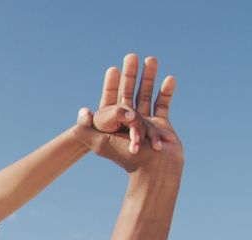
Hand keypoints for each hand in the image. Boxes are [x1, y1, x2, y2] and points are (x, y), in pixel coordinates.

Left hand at [73, 54, 183, 172]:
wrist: (154, 170)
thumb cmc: (128, 159)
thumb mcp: (101, 144)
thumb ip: (87, 128)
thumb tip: (82, 110)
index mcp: (113, 127)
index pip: (111, 101)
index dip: (110, 85)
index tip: (112, 68)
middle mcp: (128, 124)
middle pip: (129, 94)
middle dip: (130, 75)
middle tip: (131, 56)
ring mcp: (146, 123)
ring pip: (147, 95)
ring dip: (148, 77)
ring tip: (151, 58)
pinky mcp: (161, 126)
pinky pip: (163, 105)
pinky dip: (166, 92)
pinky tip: (169, 78)